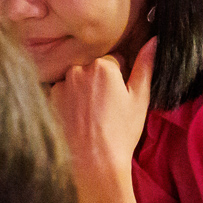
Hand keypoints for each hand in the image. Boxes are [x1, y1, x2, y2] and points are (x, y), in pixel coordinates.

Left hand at [50, 38, 154, 185]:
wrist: (93, 162)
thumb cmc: (120, 132)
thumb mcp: (139, 98)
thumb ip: (145, 66)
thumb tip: (154, 41)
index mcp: (103, 66)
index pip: (114, 60)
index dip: (120, 77)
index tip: (120, 96)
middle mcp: (77, 70)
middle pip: (92, 68)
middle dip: (99, 81)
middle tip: (106, 107)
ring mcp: (61, 85)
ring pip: (76, 79)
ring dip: (83, 90)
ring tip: (91, 115)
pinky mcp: (48, 100)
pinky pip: (62, 93)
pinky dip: (69, 101)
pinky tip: (77, 118)